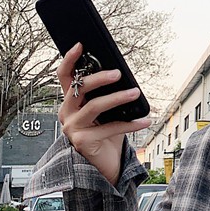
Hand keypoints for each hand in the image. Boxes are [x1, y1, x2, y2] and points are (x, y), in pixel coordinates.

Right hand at [58, 42, 150, 185]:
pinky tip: (145, 121)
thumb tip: (125, 78)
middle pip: (79, 88)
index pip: (64, 76)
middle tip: (119, 73)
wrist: (104, 165)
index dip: (69, 59)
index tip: (81, 44)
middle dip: (99, 78)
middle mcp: (66, 113)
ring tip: (135, 94)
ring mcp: (72, 128)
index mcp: (70, 102)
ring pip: (94, 106)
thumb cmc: (105, 136)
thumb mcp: (107, 113)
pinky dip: (130, 124)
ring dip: (118, 98)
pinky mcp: (82, 142)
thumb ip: (107, 96)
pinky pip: (110, 128)